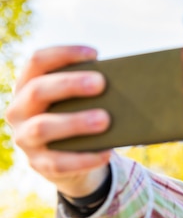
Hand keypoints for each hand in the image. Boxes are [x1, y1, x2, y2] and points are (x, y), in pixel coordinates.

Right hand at [5, 45, 111, 196]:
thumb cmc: (80, 117)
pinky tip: (106, 153)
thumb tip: (127, 81)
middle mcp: (19, 110)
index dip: (64, 54)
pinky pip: (59, 162)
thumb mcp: (81, 102)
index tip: (95, 53)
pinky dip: (84, 158)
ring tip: (105, 120)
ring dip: (75, 122)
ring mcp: (24, 139)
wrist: (73, 160)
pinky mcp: (38, 164)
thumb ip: (91, 90)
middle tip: (101, 83)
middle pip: (38, 90)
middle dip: (69, 84)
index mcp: (28, 86)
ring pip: (42, 127)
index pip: (38, 61)